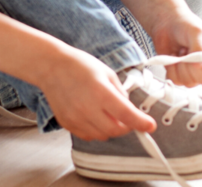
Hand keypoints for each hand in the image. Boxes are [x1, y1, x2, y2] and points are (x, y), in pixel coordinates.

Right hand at [38, 47, 155, 140]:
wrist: (51, 67)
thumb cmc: (79, 66)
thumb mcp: (107, 73)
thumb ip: (120, 93)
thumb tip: (129, 110)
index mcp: (101, 92)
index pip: (126, 115)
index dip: (141, 123)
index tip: (150, 126)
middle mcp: (87, 108)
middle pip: (116, 130)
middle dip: (126, 126)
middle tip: (127, 117)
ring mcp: (76, 118)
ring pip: (102, 136)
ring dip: (110, 129)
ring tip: (106, 112)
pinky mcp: (67, 123)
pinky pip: (88, 135)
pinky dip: (95, 130)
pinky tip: (93, 115)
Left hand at [148, 9, 201, 86]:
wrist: (169, 23)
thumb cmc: (187, 24)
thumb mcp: (198, 32)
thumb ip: (199, 50)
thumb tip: (197, 67)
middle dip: (192, 65)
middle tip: (187, 49)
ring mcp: (195, 74)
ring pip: (189, 83)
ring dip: (180, 66)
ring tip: (181, 51)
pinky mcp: (180, 76)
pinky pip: (176, 81)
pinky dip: (172, 68)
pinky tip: (174, 57)